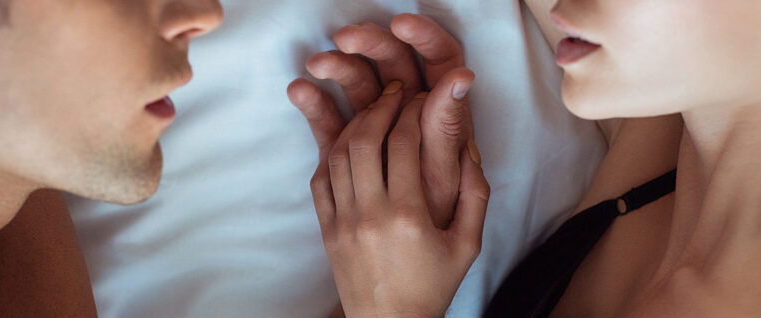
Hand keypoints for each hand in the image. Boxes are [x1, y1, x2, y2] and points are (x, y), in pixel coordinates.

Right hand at [287, 14, 474, 228]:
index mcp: (446, 109)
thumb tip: (460, 76)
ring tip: (317, 62)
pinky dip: (317, 105)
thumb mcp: (447, 172)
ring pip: (359, 84)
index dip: (423, 36)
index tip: (402, 24)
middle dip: (370, 44)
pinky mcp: (353, 147)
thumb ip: (447, 128)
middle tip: (346, 37)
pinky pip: (333, 121)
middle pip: (393, 61)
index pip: (439, 56)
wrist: (416, 262)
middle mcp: (415, 108)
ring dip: (338, 68)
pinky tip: (300, 90)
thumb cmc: (440, 217)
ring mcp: (381, 125)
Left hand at [309, 82, 489, 316]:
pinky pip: (321, 179)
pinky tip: (349, 140)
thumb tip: (468, 146)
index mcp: (408, 216)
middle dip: (380, 106)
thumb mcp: (468, 243)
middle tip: (395, 92)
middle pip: (365, 140)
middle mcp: (370, 214)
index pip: (404, 143)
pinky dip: (332, 152)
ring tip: (374, 109)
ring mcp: (343, 222)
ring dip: (354, 124)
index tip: (421, 97)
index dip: (413, 111)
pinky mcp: (327, 229)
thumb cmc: (433, 286)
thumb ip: (475, 194)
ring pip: (338, 155)